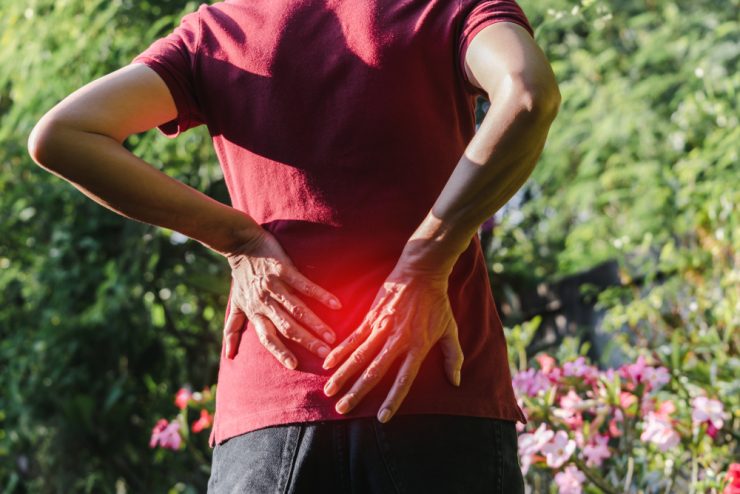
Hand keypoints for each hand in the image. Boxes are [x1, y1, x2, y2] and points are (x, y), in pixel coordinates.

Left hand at [223, 228, 342, 366]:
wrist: (241, 244)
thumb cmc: (241, 277)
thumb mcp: (236, 304)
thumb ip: (233, 329)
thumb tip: (228, 355)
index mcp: (255, 312)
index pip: (268, 337)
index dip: (279, 351)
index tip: (294, 365)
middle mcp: (265, 302)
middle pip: (287, 326)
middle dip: (307, 341)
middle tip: (326, 354)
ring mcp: (274, 285)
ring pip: (297, 309)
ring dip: (315, 323)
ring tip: (332, 336)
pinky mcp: (283, 269)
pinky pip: (304, 284)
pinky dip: (320, 295)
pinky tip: (335, 304)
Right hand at [320, 263, 463, 422]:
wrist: (421, 271)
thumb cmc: (437, 302)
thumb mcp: (450, 329)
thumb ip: (452, 356)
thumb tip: (455, 381)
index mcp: (418, 346)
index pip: (404, 379)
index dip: (392, 400)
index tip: (381, 418)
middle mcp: (397, 339)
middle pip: (374, 371)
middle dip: (357, 392)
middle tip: (342, 409)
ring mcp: (382, 327)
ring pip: (359, 355)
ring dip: (343, 374)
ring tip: (329, 390)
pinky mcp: (371, 316)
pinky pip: (353, 337)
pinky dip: (340, 351)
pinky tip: (328, 362)